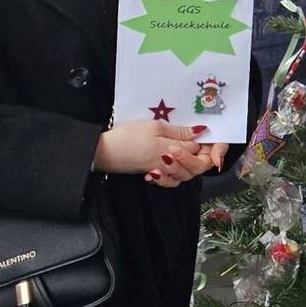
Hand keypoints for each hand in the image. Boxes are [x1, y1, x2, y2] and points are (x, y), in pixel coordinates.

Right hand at [95, 120, 213, 186]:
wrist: (104, 152)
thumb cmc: (127, 137)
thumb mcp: (155, 127)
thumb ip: (179, 131)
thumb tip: (200, 132)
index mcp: (172, 151)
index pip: (196, 149)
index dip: (201, 140)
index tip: (198, 131)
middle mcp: (169, 165)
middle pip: (194, 165)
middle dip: (195, 154)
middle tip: (190, 139)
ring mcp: (160, 171)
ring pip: (182, 174)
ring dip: (184, 163)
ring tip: (177, 149)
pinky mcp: (151, 173)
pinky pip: (169, 179)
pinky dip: (171, 174)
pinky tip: (166, 164)